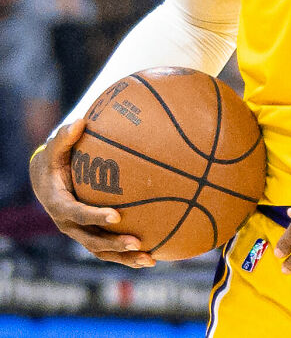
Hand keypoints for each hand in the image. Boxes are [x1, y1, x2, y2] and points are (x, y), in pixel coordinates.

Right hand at [29, 119, 154, 268]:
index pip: (78, 214)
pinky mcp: (89, 234)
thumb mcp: (56, 147)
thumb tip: (80, 122)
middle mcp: (68, 224)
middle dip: (114, 244)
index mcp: (60, 204)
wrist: (45, 179)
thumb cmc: (55, 158)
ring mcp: (79, 233)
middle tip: (138, 243)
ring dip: (124, 257)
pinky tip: (153, 253)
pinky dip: (127, 254)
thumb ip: (66, 136)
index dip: (96, 216)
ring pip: (102, 251)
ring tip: (150, 259)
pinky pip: (108, 249)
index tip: (117, 215)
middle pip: (92, 240)